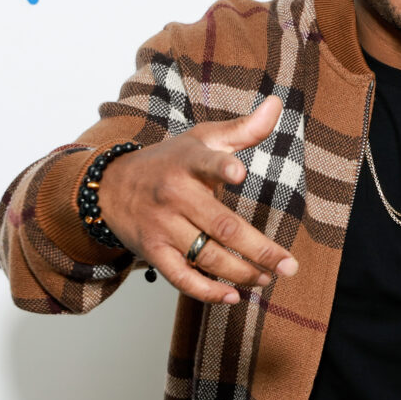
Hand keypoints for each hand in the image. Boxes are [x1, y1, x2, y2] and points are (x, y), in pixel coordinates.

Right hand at [97, 96, 297, 304]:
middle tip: (289, 265)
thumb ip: (244, 128)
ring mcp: (163, 226)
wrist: (111, 186)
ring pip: (207, 256)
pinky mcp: (153, 251)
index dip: (222, 167)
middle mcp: (175, 195)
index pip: (206, 162)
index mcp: (189, 162)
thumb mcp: (203, 138)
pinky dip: (207, 291)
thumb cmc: (169, 160)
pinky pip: (182, 277)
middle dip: (259, 249)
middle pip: (221, 226)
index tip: (239, 173)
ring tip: (268, 278)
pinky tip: (233, 296)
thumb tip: (277, 103)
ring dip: (242, 272)